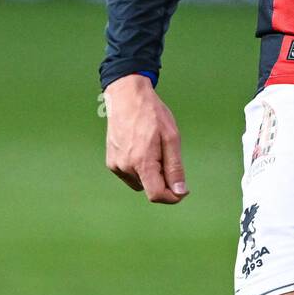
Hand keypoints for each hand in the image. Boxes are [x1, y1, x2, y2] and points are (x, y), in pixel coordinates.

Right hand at [104, 74, 188, 203]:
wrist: (127, 97)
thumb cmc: (152, 114)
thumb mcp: (171, 138)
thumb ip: (175, 168)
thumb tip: (180, 192)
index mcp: (141, 162)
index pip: (156, 195)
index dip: (172, 197)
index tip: (182, 190)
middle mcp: (125, 167)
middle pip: (150, 187)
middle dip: (163, 178)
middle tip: (166, 153)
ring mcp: (116, 165)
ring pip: (140, 181)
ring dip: (150, 173)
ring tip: (152, 146)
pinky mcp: (111, 162)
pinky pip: (130, 174)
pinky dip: (139, 167)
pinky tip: (141, 147)